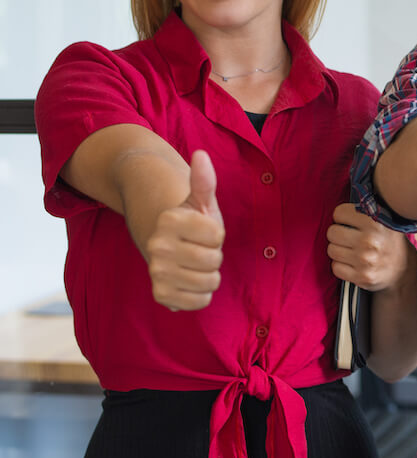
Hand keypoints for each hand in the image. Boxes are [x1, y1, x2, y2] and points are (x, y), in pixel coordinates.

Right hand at [142, 149, 223, 310]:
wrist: (170, 247)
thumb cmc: (193, 222)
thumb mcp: (201, 200)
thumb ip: (204, 180)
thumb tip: (201, 155)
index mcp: (169, 220)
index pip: (217, 235)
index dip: (217, 234)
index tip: (203, 229)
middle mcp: (157, 246)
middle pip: (214, 260)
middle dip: (214, 255)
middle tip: (200, 248)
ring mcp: (156, 271)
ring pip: (209, 282)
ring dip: (210, 275)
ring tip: (196, 264)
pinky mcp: (160, 295)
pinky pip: (199, 302)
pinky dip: (202, 295)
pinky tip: (191, 282)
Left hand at [327, 203, 413, 291]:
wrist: (402, 269)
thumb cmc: (387, 239)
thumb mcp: (384, 218)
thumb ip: (366, 207)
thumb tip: (347, 186)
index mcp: (375, 222)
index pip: (339, 213)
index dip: (343, 217)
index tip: (350, 222)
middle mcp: (371, 240)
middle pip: (332, 232)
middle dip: (338, 234)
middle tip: (349, 237)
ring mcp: (365, 260)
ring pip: (331, 250)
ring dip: (339, 250)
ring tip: (352, 250)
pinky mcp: (362, 277)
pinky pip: (335, 268)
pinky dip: (341, 266)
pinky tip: (353, 263)